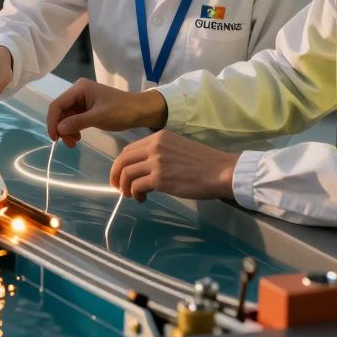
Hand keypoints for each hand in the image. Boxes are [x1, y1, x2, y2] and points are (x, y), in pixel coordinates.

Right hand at [46, 78, 167, 147]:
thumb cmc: (122, 111)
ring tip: (74, 143)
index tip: (55, 138)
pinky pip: (74, 119)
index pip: (57, 104)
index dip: (52, 121)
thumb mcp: (99, 117)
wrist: (140, 111)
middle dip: (61, 128)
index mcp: (79, 89)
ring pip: (66, 117)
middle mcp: (78, 92)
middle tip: (68, 144)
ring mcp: (82, 100)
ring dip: (67, 130)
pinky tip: (78, 138)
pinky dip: (73, 129)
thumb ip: (77, 122)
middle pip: (60, 111)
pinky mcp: (87, 108)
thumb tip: (59, 129)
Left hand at [109, 130, 238, 201]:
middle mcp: (154, 146)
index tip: (121, 175)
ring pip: (126, 174)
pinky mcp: (160, 179)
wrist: (220, 171)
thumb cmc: (204, 162)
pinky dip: (136, 194)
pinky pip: (136, 186)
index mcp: (158, 137)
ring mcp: (156, 162)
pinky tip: (143, 199)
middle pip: (123, 160)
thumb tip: (144, 166)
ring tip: (132, 195)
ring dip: (125, 187)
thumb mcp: (178, 148)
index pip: (129, 149)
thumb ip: (160, 152)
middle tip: (118, 187)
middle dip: (116, 175)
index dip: (121, 164)